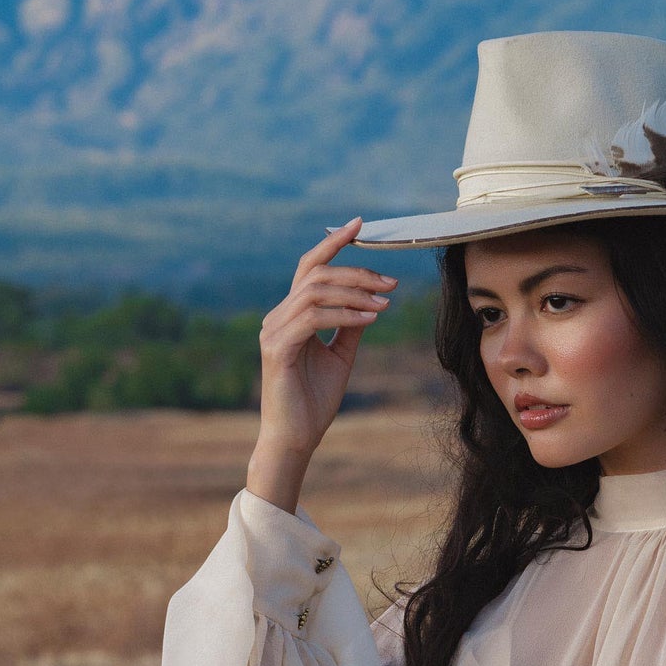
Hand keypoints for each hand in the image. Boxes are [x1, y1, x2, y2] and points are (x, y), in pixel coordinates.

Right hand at [248, 216, 398, 511]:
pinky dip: (345, 315)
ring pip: (316, 292)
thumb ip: (350, 327)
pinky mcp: (277, 349)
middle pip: (317, 274)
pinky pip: (314, 319)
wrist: (295, 439)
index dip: (334, 243)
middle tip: (392, 283)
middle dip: (358, 274)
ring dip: (356, 294)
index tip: (361, 226)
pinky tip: (370, 319)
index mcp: (290, 315)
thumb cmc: (313, 402)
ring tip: (386, 303)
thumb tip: (371, 302)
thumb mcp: (339, 357)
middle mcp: (277, 316)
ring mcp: (274, 330)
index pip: (310, 267)